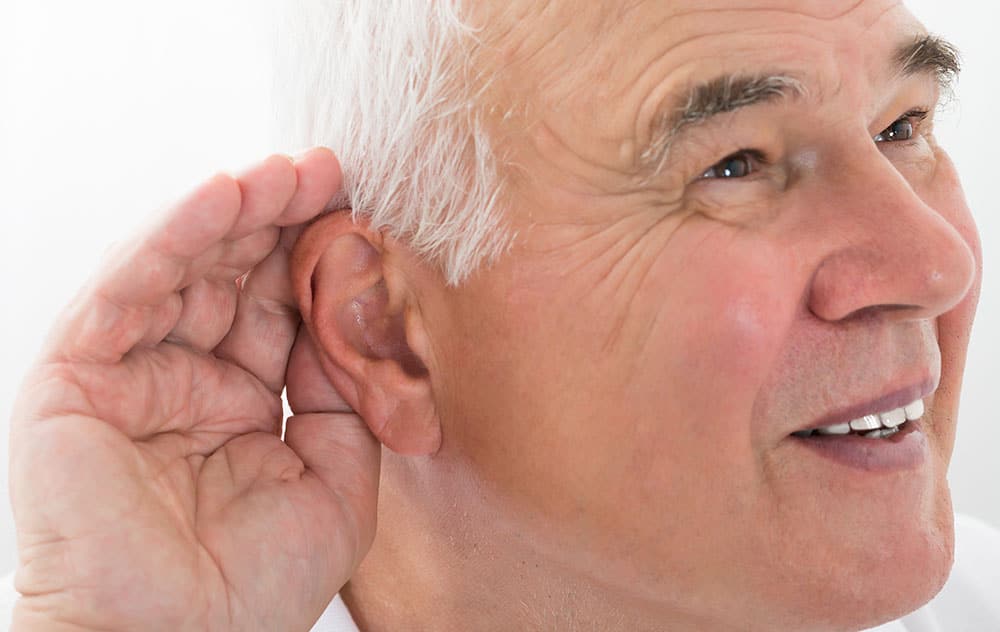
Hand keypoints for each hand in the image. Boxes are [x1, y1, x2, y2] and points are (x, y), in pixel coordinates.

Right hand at [8, 149, 379, 630]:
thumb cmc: (253, 585)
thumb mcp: (336, 481)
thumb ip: (347, 398)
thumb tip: (357, 315)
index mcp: (241, 401)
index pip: (280, 309)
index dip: (317, 260)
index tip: (362, 213)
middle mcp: (185, 378)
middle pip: (233, 276)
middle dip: (281, 220)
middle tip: (329, 170)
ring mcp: (131, 373)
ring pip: (181, 268)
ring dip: (232, 213)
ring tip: (286, 172)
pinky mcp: (77, 376)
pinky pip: (127, 291)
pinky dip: (171, 237)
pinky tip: (220, 196)